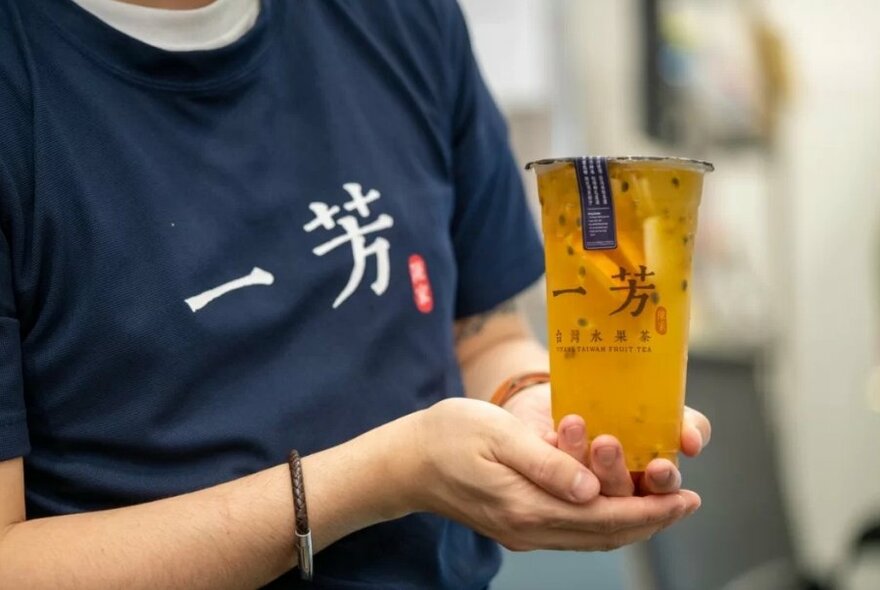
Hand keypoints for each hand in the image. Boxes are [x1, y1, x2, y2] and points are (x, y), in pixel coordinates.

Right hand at [406, 398, 699, 551]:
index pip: (605, 517)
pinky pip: (572, 531)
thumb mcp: (498, 436)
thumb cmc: (450, 436)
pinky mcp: (517, 523)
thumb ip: (546, 464)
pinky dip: (603, 522)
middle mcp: (530, 528)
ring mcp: (523, 531)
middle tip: (689, 503)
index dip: (651, 511)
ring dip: (631, 523)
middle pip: (605, 533)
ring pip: (591, 537)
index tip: (687, 500)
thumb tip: (593, 490)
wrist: (407, 462)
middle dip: (651, 519)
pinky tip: (615, 504)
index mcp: (528, 506)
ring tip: (664, 506)